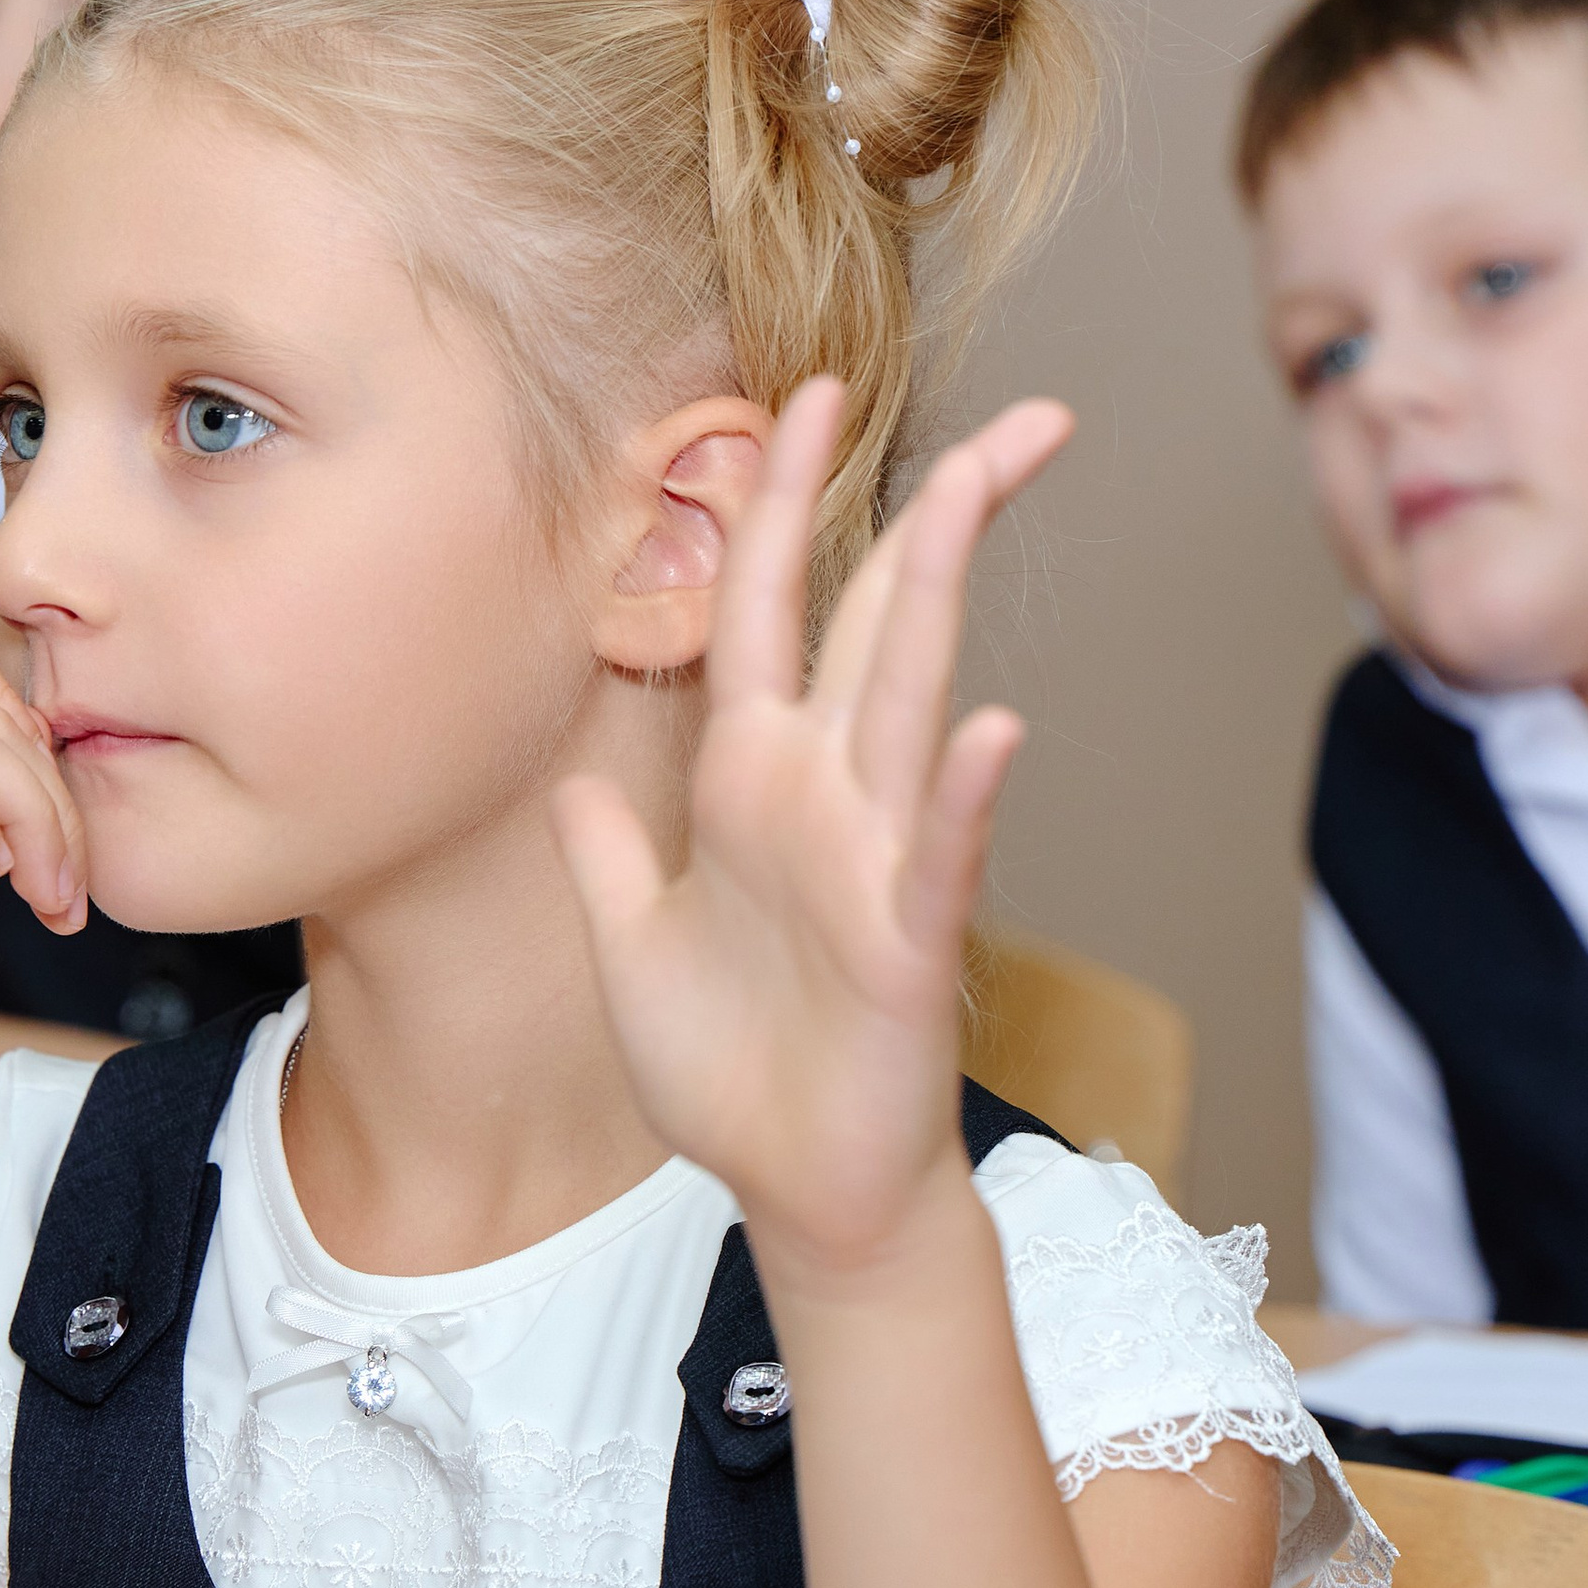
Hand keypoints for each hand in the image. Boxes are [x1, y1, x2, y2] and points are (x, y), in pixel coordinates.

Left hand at [554, 379, 1072, 1292]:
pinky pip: (936, 854)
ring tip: (979, 482)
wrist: (796, 1188)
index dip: (774, 505)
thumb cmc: (731, 1072)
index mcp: (750, 784)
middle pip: (874, 621)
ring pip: (910, 698)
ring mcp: (873, 861)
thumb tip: (572, 780)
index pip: (764, 612)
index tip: (796, 399)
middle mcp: (821, 798)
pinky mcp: (909, 944)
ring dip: (941, 592)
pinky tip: (986, 728)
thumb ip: (606, 856)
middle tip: (1014, 417)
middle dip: (931, 511)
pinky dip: (958, 795)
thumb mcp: (631, 946)